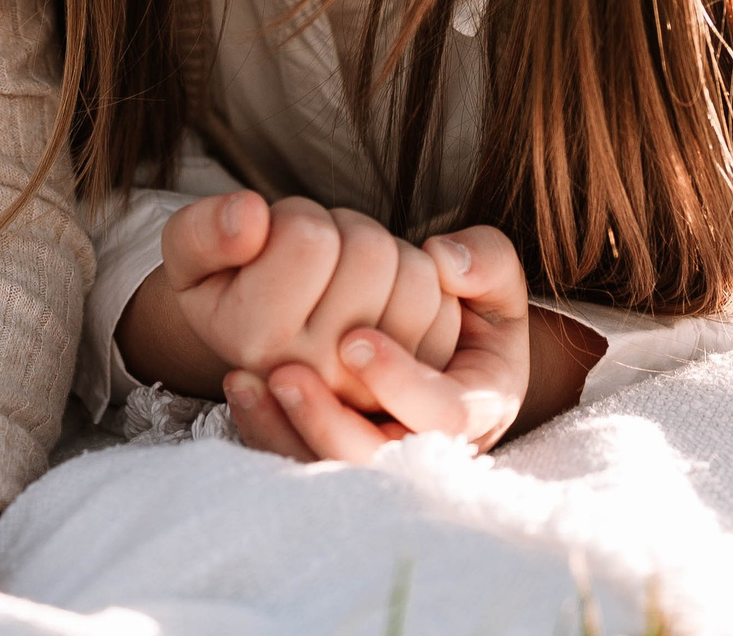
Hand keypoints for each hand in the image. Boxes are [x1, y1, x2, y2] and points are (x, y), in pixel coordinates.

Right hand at [121, 192, 459, 407]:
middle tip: (313, 253)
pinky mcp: (418, 387)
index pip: (311, 237)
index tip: (272, 239)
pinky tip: (380, 298)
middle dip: (346, 229)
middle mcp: (318, 375)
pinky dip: (422, 281)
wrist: (259, 331)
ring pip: (417, 275)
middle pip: (371, 253)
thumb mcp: (189, 247)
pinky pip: (446, 304)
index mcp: (256, 341)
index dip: (297, 216)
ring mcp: (376, 385)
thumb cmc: (227, 279)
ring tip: (344, 275)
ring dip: (388, 253)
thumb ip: (204, 228)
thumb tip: (250, 215)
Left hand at [223, 225, 602, 462]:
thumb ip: (488, 262)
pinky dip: (264, 429)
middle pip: (375, 462)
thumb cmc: (466, 305)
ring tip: (248, 380)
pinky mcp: (329, 448)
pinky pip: (294, 458)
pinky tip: (241, 386)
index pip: (444, 416)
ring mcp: (370, 450)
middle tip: (287, 374)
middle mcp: (421, 446)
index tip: (357, 339)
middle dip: (329, 424)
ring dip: (283, 431)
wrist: (424, 327)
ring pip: (326, 470)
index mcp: (474, 408)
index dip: (402, 384)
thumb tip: (446, 263)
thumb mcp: (491, 282)